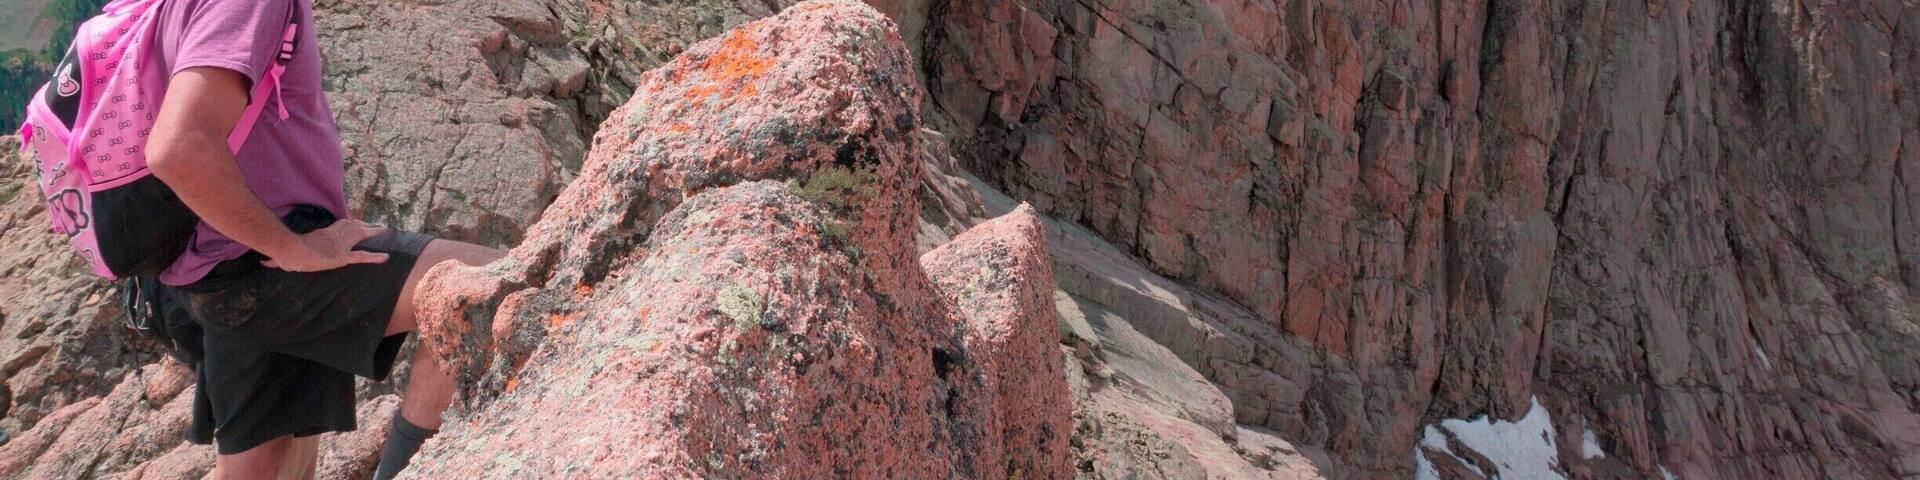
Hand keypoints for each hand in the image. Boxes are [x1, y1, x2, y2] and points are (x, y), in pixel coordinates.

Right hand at [261, 219, 390, 271]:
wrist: (288, 251)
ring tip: (385, 230)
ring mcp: (339, 246)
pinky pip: (361, 257)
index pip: (338, 227)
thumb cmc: (283, 254)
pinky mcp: (342, 257)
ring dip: (373, 232)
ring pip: (360, 236)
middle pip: (352, 227)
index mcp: (321, 236)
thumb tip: (263, 263)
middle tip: (377, 225)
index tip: (355, 222)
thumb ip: (274, 261)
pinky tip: (386, 258)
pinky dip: (375, 257)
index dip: (348, 224)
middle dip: (365, 226)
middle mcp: (333, 237)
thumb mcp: (279, 258)